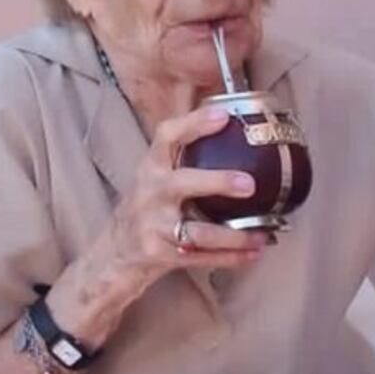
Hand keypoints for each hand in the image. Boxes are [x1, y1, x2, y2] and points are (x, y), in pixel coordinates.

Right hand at [105, 106, 268, 283]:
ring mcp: (152, 226)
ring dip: (234, 236)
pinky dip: (229, 257)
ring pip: (197, 232)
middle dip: (218, 182)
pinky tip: (253, 254)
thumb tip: (234, 124)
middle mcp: (150, 193)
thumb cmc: (147, 207)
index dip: (194, 123)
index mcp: (152, 167)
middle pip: (183, 183)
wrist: (112, 254)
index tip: (224, 116)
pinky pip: (199, 257)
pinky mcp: (158, 255)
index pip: (167, 136)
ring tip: (262, 235)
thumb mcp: (157, 177)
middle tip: (250, 184)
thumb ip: (186, 157)